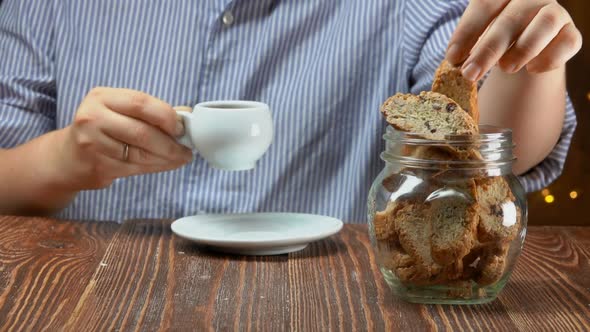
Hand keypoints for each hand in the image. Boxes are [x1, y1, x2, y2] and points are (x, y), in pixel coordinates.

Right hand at [55, 87, 192, 189]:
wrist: (68, 157)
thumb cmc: (103, 129)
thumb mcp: (120, 111)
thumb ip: (151, 111)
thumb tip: (187, 115)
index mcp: (102, 97)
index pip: (141, 102)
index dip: (166, 116)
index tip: (182, 128)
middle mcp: (93, 117)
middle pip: (143, 132)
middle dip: (171, 143)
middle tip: (187, 149)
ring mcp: (92, 144)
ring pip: (141, 154)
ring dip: (167, 158)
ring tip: (180, 158)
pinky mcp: (97, 166)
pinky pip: (135, 168)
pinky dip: (156, 167)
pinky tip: (166, 164)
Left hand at [446, 0, 582, 80]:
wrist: (525, 49)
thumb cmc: (496, 41)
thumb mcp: (478, 39)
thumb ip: (468, 48)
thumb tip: (454, 63)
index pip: (484, 5)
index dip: (467, 32)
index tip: (452, 58)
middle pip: (510, 20)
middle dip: (487, 50)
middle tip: (470, 74)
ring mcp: (554, 13)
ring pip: (544, 25)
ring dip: (522, 51)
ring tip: (505, 68)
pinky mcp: (570, 33)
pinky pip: (567, 43)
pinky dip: (549, 59)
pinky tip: (532, 69)